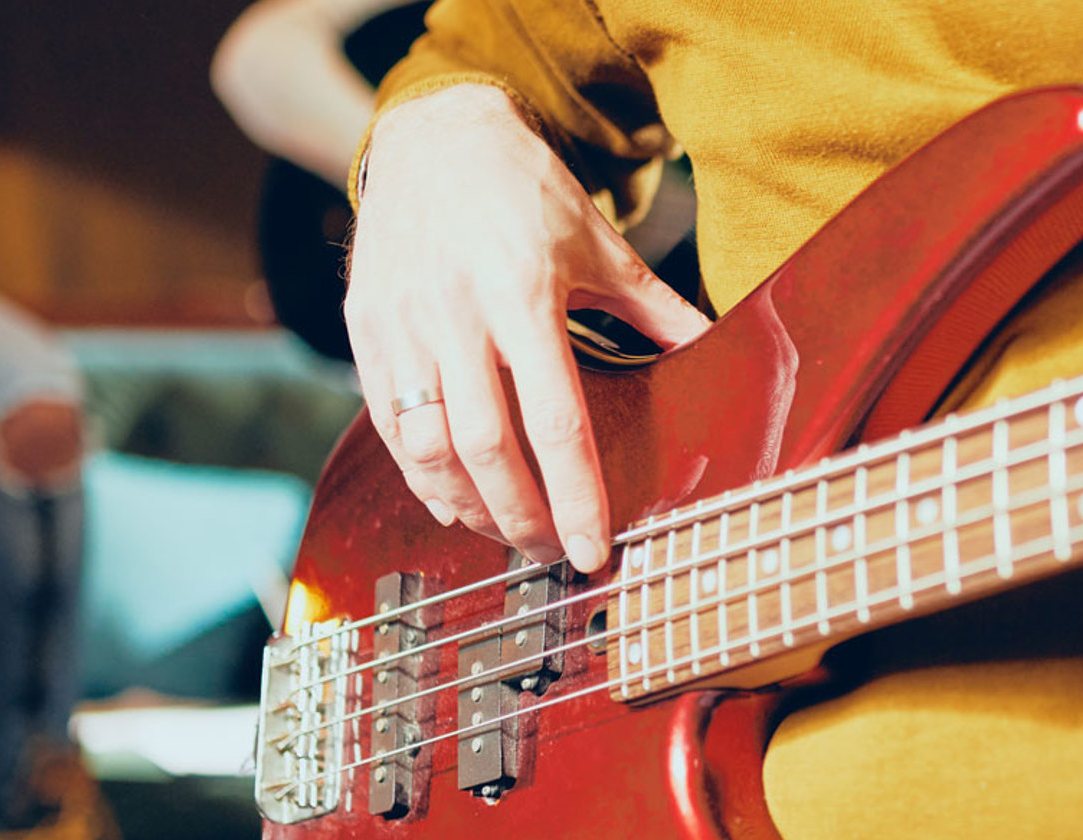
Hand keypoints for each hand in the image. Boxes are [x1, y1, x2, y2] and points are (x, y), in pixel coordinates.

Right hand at [347, 86, 710, 570]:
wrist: (435, 132)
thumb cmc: (523, 189)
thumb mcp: (598, 240)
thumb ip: (654, 306)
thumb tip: (716, 348)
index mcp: (523, 291)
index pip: (556, 419)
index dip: (577, 496)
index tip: (594, 548)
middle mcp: (456, 312)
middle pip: (487, 447)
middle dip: (522, 516)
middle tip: (552, 553)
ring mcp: (402, 324)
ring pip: (428, 445)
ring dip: (468, 504)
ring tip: (506, 531)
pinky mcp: (366, 330)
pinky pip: (388, 423)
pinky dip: (420, 473)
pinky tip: (453, 499)